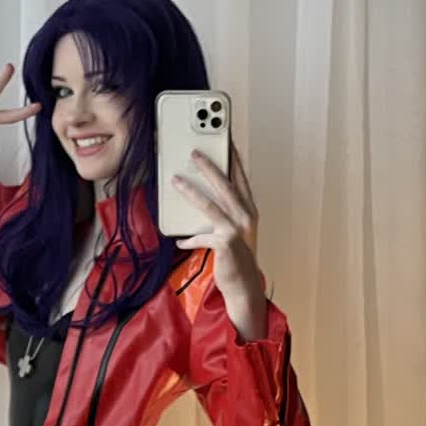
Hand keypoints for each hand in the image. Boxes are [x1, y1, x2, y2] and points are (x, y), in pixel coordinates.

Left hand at [170, 139, 268, 334]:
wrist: (245, 287)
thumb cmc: (236, 257)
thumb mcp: (232, 230)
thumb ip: (220, 213)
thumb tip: (197, 194)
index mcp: (249, 210)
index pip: (241, 177)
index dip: (233, 157)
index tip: (224, 138)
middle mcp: (246, 217)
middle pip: (226, 185)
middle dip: (209, 166)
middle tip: (193, 151)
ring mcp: (237, 231)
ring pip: (212, 204)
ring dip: (192, 191)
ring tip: (175, 179)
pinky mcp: (226, 245)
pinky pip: (202, 236)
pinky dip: (190, 239)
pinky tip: (179, 241)